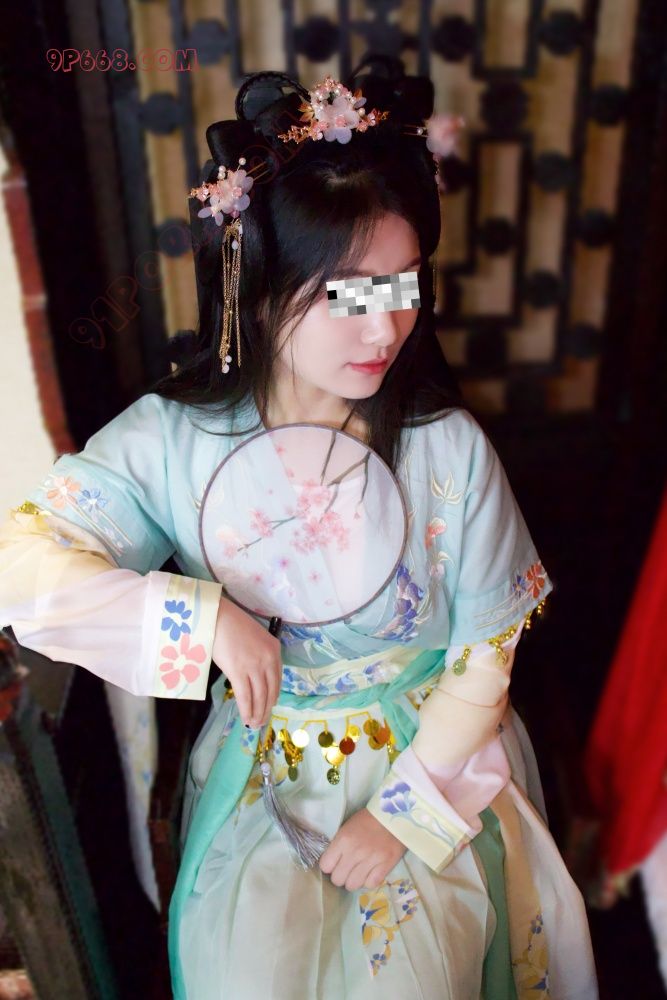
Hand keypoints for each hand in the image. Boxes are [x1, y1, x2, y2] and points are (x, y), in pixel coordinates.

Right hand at [211, 596, 281, 728]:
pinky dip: (246, 709)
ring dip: (257, 712)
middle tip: (262, 721)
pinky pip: (245, 696)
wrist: (217, 616)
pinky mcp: (239, 671)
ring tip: (254, 723)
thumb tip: (254, 677)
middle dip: (266, 709)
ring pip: (259, 696)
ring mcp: (254, 666)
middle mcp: (268, 659)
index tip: (269, 706)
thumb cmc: (231, 625)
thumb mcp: (254, 639)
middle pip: (270, 690)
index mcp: (274, 650)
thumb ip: (259, 656)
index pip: (277, 679)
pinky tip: (246, 718)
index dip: (273, 696)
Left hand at [319, 808, 405, 890]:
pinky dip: (369, 881)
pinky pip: (370, 885)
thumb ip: (338, 845)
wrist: (392, 816)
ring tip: (358, 872)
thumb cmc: (367, 820)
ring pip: (352, 885)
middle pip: (337, 879)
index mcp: (343, 840)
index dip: (329, 866)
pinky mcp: (385, 866)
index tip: (334, 863)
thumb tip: (331, 863)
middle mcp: (355, 852)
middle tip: (346, 869)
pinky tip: (370, 872)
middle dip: (340, 875)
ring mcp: (371, 860)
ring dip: (353, 881)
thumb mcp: (347, 828)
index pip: (325, 866)